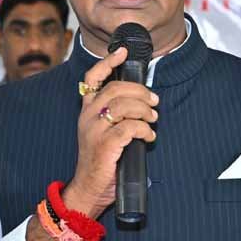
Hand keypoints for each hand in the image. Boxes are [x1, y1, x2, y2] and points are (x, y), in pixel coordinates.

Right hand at [63, 46, 158, 218]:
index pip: (92, 78)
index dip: (108, 62)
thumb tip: (141, 100)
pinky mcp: (105, 145)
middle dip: (140, 91)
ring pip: (124, 106)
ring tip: (152, 120)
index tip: (123, 52)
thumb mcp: (102, 131)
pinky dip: (144, 130)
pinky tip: (148, 137)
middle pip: (116, 89)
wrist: (88, 188)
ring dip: (144, 110)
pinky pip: (130, 128)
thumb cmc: (101, 160)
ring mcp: (95, 130)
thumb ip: (115, 114)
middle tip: (154, 102)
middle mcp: (88, 116)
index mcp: (87, 110)